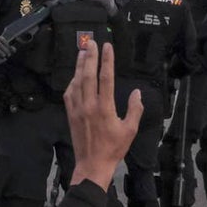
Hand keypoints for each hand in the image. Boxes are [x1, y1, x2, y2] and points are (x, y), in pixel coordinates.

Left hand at [64, 40, 142, 189]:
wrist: (92, 165)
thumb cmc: (113, 149)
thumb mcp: (130, 130)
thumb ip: (135, 110)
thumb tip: (137, 93)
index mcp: (105, 108)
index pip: (105, 78)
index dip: (107, 60)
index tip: (107, 46)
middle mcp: (89, 105)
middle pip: (87, 75)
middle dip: (89, 56)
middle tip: (90, 41)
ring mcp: (77, 109)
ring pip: (76, 82)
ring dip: (79, 65)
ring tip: (82, 52)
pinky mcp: (70, 114)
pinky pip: (69, 93)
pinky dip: (72, 81)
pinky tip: (75, 75)